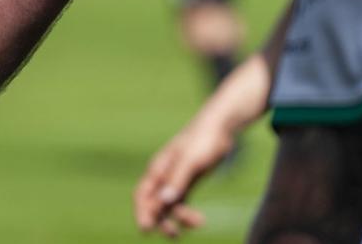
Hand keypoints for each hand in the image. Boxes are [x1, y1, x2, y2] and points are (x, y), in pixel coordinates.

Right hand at [133, 117, 234, 236]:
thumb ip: (177, 179)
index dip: (141, 211)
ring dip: (179, 218)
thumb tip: (164, 201)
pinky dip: (187, 214)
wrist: (220, 127)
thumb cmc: (203, 139)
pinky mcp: (188, 182)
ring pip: (169, 207)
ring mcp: (175, 180)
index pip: (142, 194)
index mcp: (159, 168)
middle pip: (153, 204)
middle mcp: (163, 176)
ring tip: (198, 222)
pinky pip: (181, 204)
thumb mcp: (191, 160)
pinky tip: (199, 221)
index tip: (146, 228)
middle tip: (173, 234)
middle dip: (160, 220)